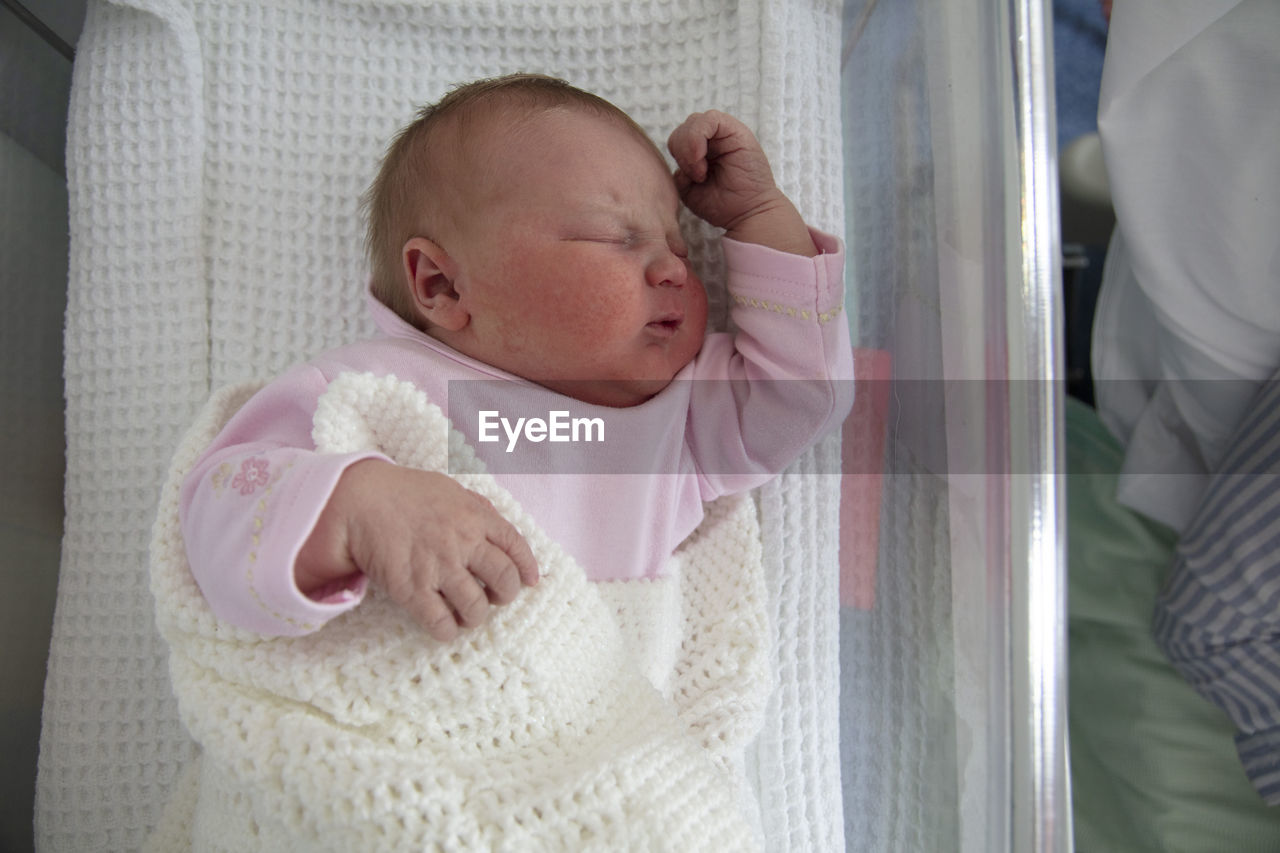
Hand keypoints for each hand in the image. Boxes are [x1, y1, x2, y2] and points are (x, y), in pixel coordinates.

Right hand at [296, 459, 538, 640]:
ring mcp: (438, 567)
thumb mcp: (450, 489)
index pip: (516, 546)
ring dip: (476, 616)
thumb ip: (477, 507)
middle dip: (506, 595)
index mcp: (476, 516)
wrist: (360, 499)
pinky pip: (441, 623)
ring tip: (467, 613)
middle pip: (504, 580)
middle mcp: (463, 543)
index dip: (528, 568)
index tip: (531, 581)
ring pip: (476, 608)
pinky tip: (445, 626)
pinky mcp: (412, 590)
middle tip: (496, 598)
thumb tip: (497, 526)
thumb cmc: (405, 492)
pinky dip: (448, 631)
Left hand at [667, 111, 816, 255]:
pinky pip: (710, 118)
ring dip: (689, 147)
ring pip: (693, 121)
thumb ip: (680, 169)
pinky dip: (698, 138)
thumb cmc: (722, 205)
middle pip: (682, 129)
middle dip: (681, 152)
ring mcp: (724, 134)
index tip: (689, 179)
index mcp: (701, 152)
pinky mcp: (736, 130)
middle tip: (696, 176)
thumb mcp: (689, 189)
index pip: (677, 140)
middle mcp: (713, 140)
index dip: (677, 157)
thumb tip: (677, 156)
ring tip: (701, 172)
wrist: (748, 213)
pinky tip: (702, 160)